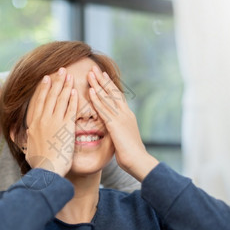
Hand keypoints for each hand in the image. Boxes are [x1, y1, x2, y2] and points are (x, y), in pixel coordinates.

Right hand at [25, 68, 77, 176]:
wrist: (47, 171)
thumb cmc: (40, 164)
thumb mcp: (29, 150)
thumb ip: (28, 141)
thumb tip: (26, 137)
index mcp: (34, 125)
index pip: (39, 102)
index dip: (43, 89)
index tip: (46, 79)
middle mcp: (42, 120)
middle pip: (50, 96)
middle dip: (56, 81)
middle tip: (60, 70)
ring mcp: (54, 122)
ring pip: (60, 99)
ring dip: (65, 86)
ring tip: (68, 75)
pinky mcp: (66, 127)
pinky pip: (70, 109)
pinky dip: (72, 99)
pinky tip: (75, 91)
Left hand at [87, 66, 157, 180]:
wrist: (139, 161)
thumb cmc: (131, 155)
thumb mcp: (124, 138)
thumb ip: (119, 131)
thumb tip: (113, 130)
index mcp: (128, 116)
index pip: (117, 97)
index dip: (109, 85)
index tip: (103, 75)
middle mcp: (125, 113)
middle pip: (112, 92)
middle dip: (103, 80)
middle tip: (94, 68)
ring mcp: (121, 118)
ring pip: (107, 98)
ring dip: (98, 85)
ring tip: (90, 73)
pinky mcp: (115, 125)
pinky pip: (104, 109)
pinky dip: (97, 99)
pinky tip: (91, 91)